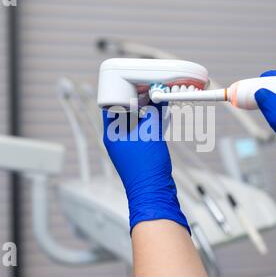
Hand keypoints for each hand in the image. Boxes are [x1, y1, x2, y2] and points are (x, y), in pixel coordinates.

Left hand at [102, 102, 188, 232]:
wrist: (154, 193)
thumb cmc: (146, 168)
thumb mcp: (150, 133)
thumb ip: (153, 112)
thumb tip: (157, 97)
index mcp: (112, 133)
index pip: (113, 104)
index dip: (125, 91)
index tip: (138, 83)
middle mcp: (118, 138)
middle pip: (126, 111)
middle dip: (141, 100)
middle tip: (154, 91)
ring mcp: (129, 145)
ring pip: (137, 120)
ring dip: (149, 110)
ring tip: (161, 101)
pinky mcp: (140, 150)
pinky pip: (144, 130)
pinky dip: (152, 121)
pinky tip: (163, 116)